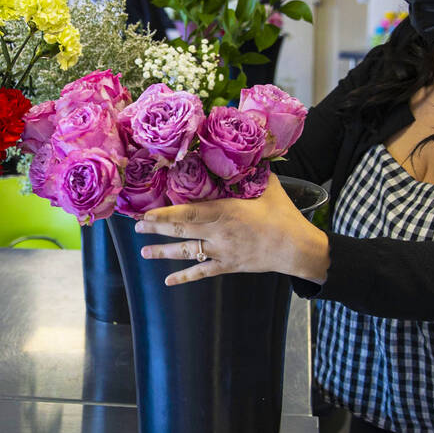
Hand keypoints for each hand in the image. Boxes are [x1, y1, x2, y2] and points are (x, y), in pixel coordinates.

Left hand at [134, 175, 329, 286]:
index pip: (188, 212)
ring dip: (163, 252)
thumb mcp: (267, 187)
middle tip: (137, 228)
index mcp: (225, 211)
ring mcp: (221, 252)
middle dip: (156, 229)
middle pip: (181, 230)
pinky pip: (202, 272)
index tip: (146, 213)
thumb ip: (251, 172)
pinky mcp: (228, 266)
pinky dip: (185, 277)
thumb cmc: (283, 214)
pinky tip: (169, 281)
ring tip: (144, 252)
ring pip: (186, 252)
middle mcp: (218, 233)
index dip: (165, 214)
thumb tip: (244, 151)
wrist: (297, 248)